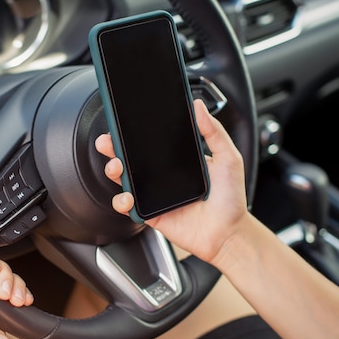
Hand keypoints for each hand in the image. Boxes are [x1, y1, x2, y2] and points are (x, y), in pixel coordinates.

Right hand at [95, 99, 249, 263]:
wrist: (229, 233)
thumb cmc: (230, 198)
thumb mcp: (228, 157)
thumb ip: (214, 131)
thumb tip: (199, 106)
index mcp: (176, 159)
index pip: (150, 141)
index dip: (133, 132)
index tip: (122, 121)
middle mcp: (162, 175)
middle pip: (130, 157)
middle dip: (114, 147)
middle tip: (109, 141)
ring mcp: (154, 194)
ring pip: (124, 179)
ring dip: (114, 170)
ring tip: (118, 167)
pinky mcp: (150, 214)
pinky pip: (128, 206)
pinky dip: (122, 201)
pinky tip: (128, 197)